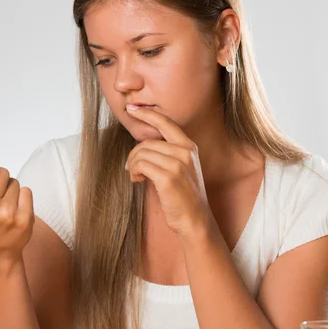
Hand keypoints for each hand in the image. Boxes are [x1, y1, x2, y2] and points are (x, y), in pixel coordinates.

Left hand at [125, 107, 212, 236]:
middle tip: (132, 169)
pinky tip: (138, 180)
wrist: (195, 220)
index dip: (146, 113)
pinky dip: (134, 172)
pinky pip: (141, 165)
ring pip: (141, 153)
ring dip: (133, 165)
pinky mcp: (168, 177)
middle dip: (133, 155)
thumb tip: (142, 146)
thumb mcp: (182, 169)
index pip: (165, 122)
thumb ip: (168, 154)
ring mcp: (178, 164)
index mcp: (189, 147)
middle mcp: (185, 152)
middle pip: (147, 142)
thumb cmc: (185, 197)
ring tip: (136, 176)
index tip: (132, 108)